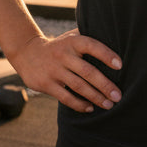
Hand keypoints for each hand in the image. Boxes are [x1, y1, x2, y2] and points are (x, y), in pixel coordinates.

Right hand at [8, 29, 122, 113]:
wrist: (26, 52)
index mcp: (72, 42)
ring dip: (95, 97)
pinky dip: (79, 104)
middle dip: (105, 85)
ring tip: (109, 105)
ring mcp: (54, 70)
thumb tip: (116, 41)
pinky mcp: (46, 84)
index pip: (91, 46)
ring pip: (78, 86)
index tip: (120, 65)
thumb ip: (89, 38)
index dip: (106, 54)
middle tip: (118, 96)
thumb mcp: (70, 37)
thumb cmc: (59, 46)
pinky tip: (90, 108)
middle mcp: (63, 55)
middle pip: (87, 71)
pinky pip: (66, 97)